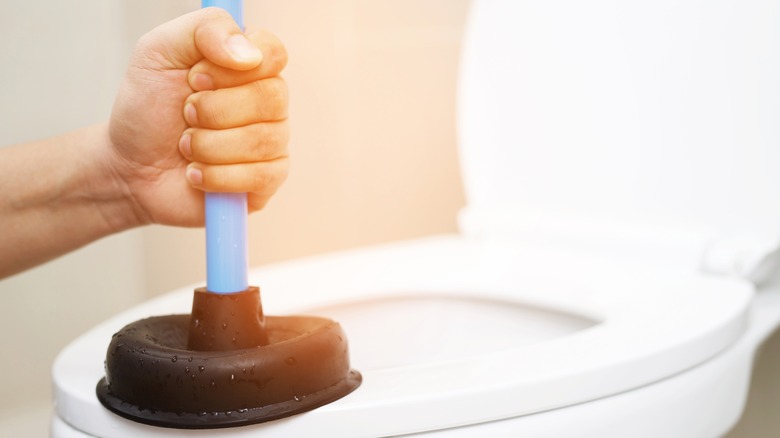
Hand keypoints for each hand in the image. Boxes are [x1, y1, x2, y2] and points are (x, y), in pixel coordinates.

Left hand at [107, 7, 288, 226]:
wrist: (130, 168)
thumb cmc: (147, 109)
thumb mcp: (158, 51)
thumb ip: (203, 29)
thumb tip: (249, 54)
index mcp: (248, 64)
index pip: (273, 52)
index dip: (231, 68)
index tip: (194, 78)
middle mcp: (268, 100)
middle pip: (272, 97)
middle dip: (213, 110)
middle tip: (184, 114)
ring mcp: (272, 141)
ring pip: (262, 140)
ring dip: (208, 145)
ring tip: (185, 146)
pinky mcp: (268, 180)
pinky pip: (259, 176)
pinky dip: (216, 175)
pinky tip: (196, 173)